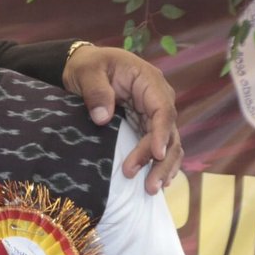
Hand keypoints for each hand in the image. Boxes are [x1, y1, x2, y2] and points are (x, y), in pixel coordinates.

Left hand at [62, 44, 182, 193]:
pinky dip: (161, 163)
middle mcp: (158, 98)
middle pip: (168, 131)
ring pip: (168, 142)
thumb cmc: (88, 66)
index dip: (161, 133)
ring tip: (151, 189)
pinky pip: (160, 145)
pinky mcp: (146, 124)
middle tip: (148, 185)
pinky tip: (159, 183)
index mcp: (148, 81)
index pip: (162, 109)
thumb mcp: (87, 71)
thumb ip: (95, 91)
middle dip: (161, 160)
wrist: (85, 66)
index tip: (155, 154)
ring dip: (163, 167)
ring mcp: (154, 113)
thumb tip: (102, 118)